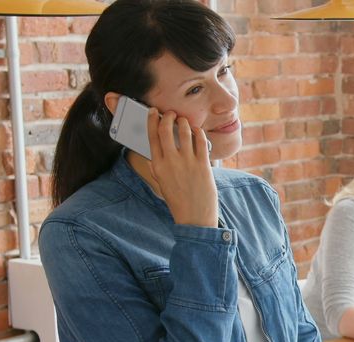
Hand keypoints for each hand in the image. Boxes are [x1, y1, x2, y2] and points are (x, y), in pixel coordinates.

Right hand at [146, 108, 216, 226]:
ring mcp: (187, 162)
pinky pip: (200, 141)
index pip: (151, 136)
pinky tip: (197, 131)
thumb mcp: (162, 182)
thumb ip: (158, 164)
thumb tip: (156, 145)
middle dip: (168, 116)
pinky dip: (198, 132)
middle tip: (170, 113)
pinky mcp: (203, 165)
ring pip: (184, 131)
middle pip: (165, 129)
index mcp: (157, 166)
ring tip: (184, 120)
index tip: (153, 112)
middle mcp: (171, 162)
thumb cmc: (178, 199)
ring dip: (184, 122)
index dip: (152, 120)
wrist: (194, 217)